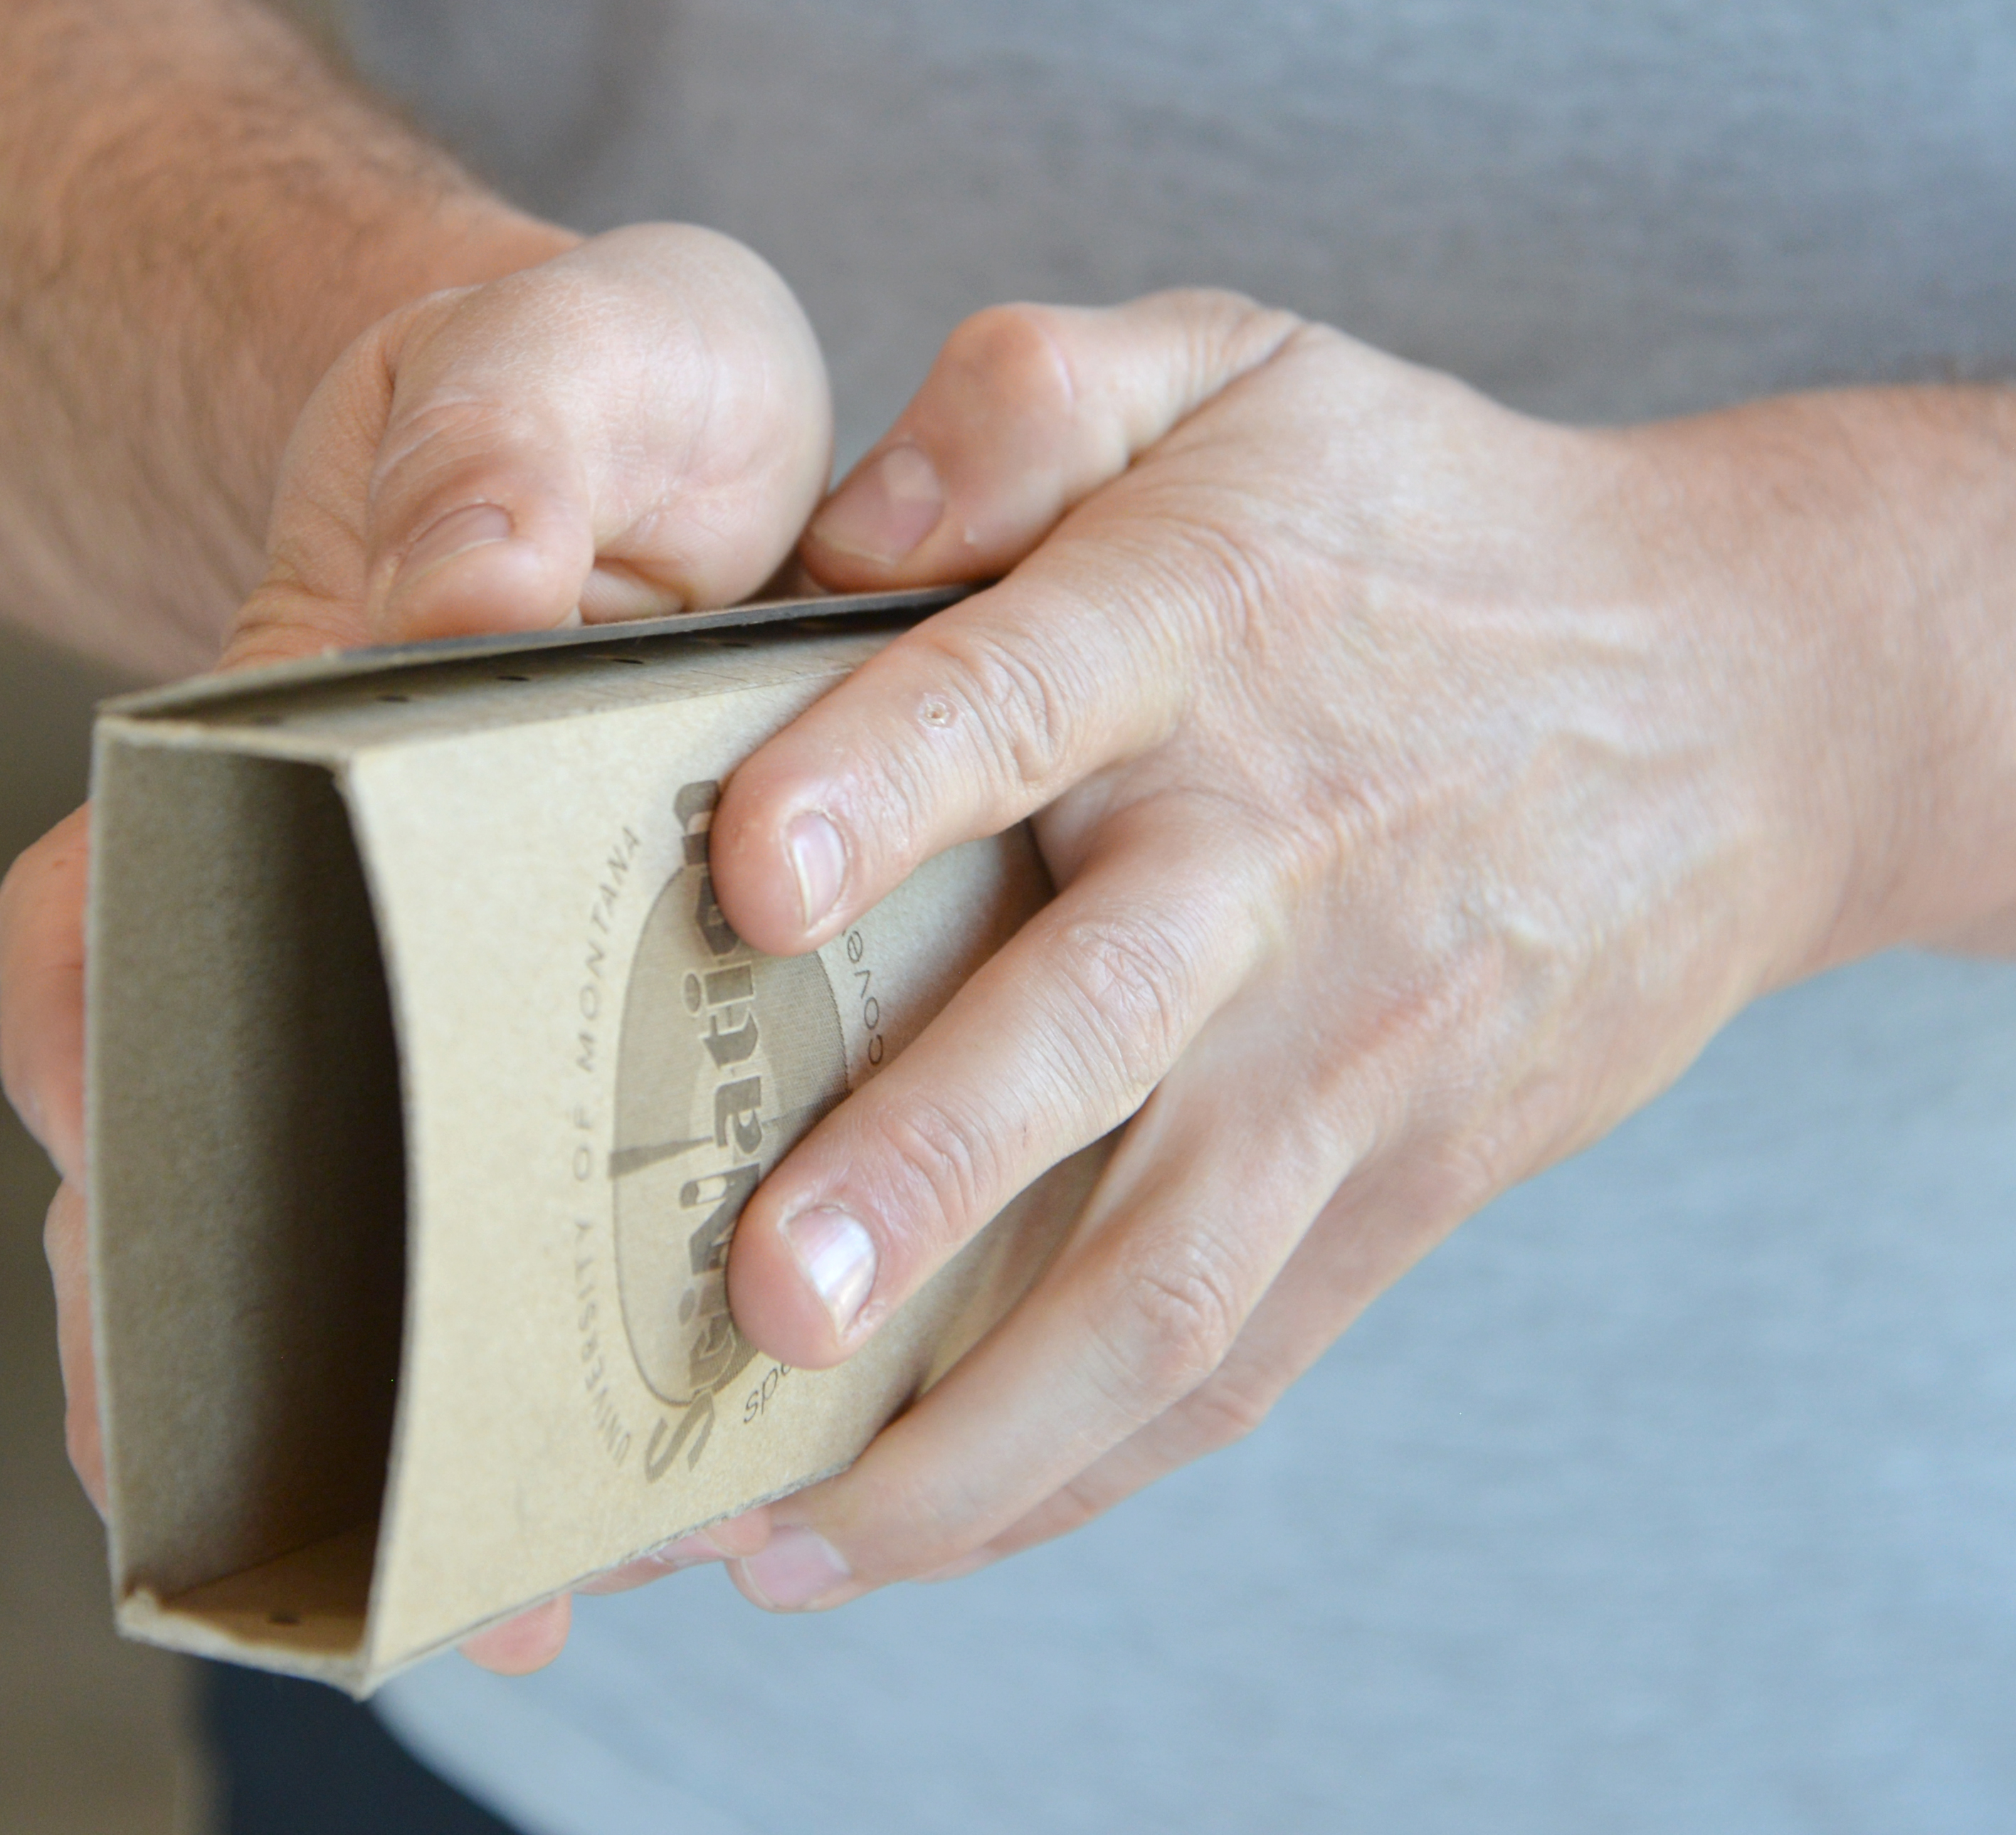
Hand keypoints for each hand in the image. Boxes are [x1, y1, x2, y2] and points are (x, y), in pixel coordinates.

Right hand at [0, 221, 829, 1672]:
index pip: (115, 960)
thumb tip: (465, 597)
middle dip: (239, 1356)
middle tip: (338, 1529)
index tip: (157, 1303)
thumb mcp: (562, 367)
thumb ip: (500, 444)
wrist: (657, 446)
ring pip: (341, 1230)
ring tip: (494, 1592)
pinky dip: (518, 1357)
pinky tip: (582, 1517)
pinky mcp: (591, 1029)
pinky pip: (512, 1217)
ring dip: (389, 1411)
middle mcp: (325, 904)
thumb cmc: (587, 407)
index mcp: (267, 764)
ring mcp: (452, 986)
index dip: (124, 1132)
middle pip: (200, 1163)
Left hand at [694, 290, 1988, 1606]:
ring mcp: (1343, 1054)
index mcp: (1199, 637)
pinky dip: (1074, 1472)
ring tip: (785, 1536)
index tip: (746, 875)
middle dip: (922, 1177)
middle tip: (763, 1303)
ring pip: (1163, 1278)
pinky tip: (921, 1529)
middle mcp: (1269, 862)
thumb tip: (845, 526)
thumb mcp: (1237, 371)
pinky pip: (1234, 1357)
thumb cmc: (1418, 534)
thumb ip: (1028, 394)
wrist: (1729, 697)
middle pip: (1090, 1038)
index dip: (881, 779)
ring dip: (973, 1427)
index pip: (1020, 702)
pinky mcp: (1398, 1182)